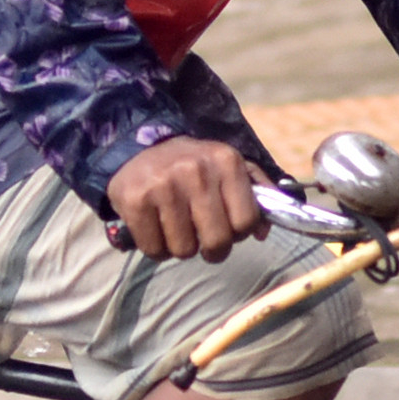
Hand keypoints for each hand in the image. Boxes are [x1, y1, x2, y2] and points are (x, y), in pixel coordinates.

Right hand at [105, 138, 269, 262]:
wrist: (141, 149)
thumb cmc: (194, 167)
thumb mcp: (231, 167)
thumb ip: (258, 194)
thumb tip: (263, 233)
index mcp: (226, 161)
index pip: (246, 222)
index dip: (238, 233)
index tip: (226, 227)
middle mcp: (195, 170)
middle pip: (217, 241)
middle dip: (212, 248)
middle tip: (202, 237)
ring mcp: (163, 185)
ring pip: (184, 250)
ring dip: (181, 247)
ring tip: (177, 227)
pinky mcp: (135, 201)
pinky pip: (154, 250)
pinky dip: (156, 248)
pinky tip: (156, 228)